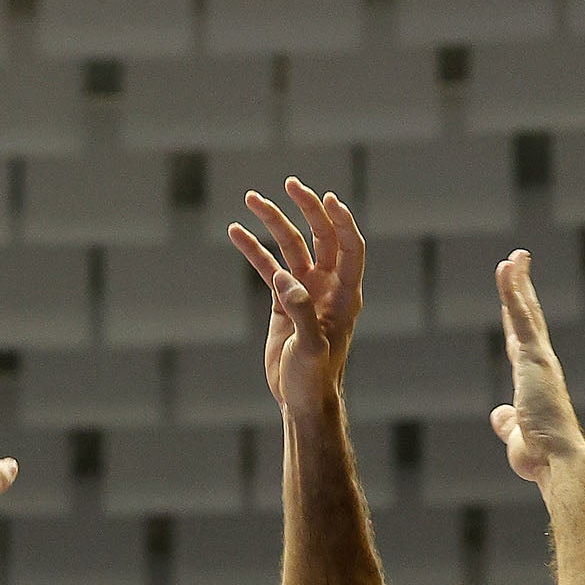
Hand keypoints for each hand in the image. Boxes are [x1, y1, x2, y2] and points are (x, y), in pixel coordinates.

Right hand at [226, 179, 363, 417]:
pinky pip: (268, 267)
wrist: (300, 399)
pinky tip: (236, 232)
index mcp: (345, 294)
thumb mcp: (311, 349)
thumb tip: (285, 278)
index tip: (327, 199)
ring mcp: (303, 290)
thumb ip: (301, 313)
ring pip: (290, 246)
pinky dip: (253, 250)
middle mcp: (327, 286)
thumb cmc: (314, 378)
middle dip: (306, 209)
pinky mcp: (282, 301)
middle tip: (290, 185)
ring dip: (273, 222)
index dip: (341, 221)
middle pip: (320, 236)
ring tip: (251, 198)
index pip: (349, 246)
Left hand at [489, 248, 584, 488]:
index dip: (515, 319)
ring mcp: (539, 358)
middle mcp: (541, 364)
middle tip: (518, 262)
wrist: (557, 461)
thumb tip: (499, 414)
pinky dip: (514, 290)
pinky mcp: (535, 356)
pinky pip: (522, 315)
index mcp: (534, 381)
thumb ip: (507, 422)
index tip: (512, 301)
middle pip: (529, 318)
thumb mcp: (516, 436)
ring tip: (514, 256)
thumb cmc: (541, 456)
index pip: (521, 342)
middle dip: (522, 290)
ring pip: (527, 310)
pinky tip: (507, 268)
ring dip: (519, 281)